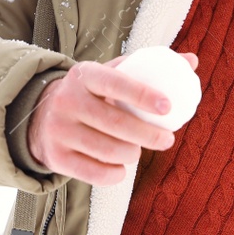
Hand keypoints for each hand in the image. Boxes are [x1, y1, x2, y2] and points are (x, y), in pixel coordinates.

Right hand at [25, 52, 198, 186]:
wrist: (40, 115)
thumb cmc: (91, 94)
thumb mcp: (110, 74)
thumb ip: (149, 68)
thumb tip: (192, 60)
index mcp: (84, 75)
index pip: (115, 82)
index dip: (142, 94)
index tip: (168, 107)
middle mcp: (67, 100)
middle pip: (114, 123)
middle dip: (147, 134)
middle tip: (167, 140)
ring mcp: (58, 130)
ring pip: (106, 150)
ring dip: (131, 154)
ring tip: (138, 151)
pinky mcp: (55, 157)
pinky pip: (94, 173)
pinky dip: (115, 174)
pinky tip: (121, 167)